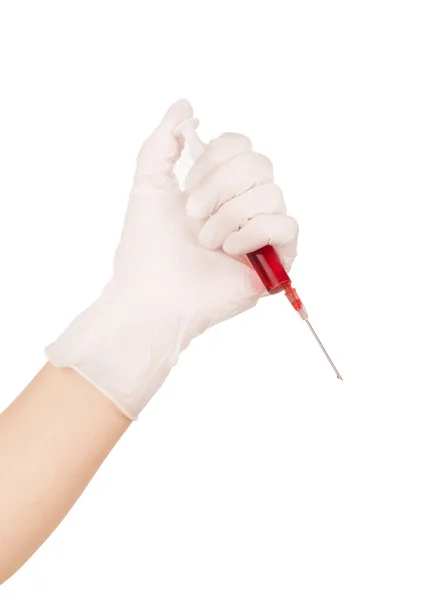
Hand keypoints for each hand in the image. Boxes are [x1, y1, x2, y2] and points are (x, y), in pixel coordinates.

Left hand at [46, 100, 298, 418]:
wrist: (151, 294)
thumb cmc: (146, 246)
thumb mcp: (149, 182)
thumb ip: (164, 140)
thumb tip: (185, 104)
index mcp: (219, 186)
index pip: (241, 145)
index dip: (216, 160)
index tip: (187, 187)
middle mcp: (243, 206)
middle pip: (259, 164)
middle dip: (220, 186)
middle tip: (193, 214)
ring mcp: (260, 233)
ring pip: (272, 194)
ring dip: (230, 216)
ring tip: (206, 242)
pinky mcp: (274, 261)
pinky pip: (287, 226)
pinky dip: (254, 233)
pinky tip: (229, 250)